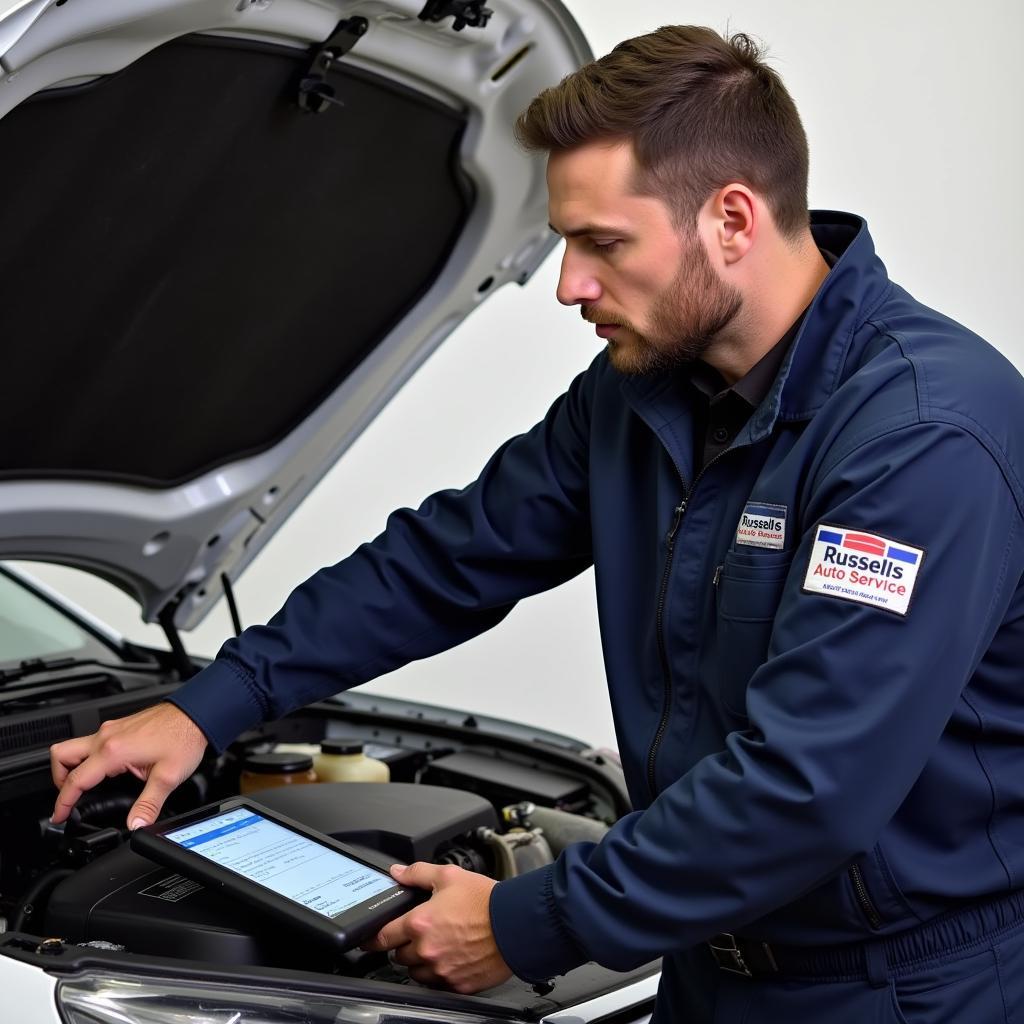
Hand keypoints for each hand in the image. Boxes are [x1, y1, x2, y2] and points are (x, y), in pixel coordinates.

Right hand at [50, 702, 206, 827]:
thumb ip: (149, 805)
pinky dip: (88, 757)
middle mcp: (107, 737)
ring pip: (74, 745)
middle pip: (61, 756)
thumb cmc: (184, 737)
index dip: (63, 802)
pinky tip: (105, 769)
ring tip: (83, 785)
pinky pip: (91, 742)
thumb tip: (136, 825)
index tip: (59, 816)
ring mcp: (111, 729)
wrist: (196, 713)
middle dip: (58, 779)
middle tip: (68, 798)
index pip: (74, 780)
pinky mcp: (119, 726)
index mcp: (113, 751)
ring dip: (71, 766)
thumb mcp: (168, 777)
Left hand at [362, 863, 512, 992]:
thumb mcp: (449, 876)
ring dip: (421, 962)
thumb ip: (418, 874)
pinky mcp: (457, 984)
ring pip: (417, 973)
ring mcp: (441, 970)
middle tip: (423, 933)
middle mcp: (427, 950)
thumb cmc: (486, 900)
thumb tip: (397, 872)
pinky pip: (438, 983)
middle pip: (399, 956)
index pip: (383, 936)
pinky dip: (441, 973)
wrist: (516, 924)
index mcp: (420, 922)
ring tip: (440, 945)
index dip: (373, 938)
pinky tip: (454, 957)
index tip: (368, 941)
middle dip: (406, 945)